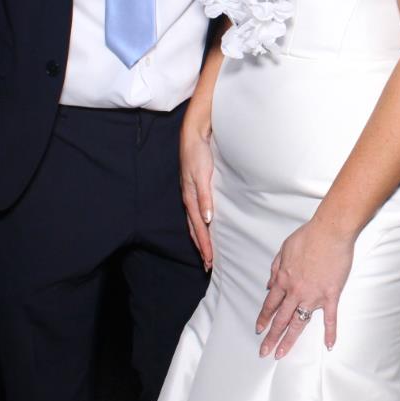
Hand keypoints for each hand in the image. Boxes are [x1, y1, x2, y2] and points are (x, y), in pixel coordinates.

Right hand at [179, 124, 214, 269]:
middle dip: (202, 247)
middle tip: (208, 264)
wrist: (193, 136)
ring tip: (206, 253)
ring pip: (195, 223)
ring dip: (200, 239)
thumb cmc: (198, 154)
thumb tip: (207, 220)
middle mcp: (189, 199)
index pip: (199, 227)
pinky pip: (196, 213)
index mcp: (191, 198)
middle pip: (195, 229)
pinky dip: (199, 226)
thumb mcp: (202, 175)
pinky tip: (204, 227)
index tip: (210, 260)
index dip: (204, 245)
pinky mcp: (194, 189)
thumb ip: (204, 197)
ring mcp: (191, 194)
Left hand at [256, 218, 353, 358]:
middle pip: (280, 319)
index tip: (259, 330)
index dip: (264, 318)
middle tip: (264, 352)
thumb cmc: (308, 236)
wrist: (330, 231)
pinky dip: (330, 333)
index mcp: (283, 280)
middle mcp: (295, 291)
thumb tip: (269, 285)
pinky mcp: (330, 295)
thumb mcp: (284, 250)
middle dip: (271, 337)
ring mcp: (313, 296)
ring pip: (298, 323)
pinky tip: (329, 345)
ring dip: (289, 340)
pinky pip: (330, 318)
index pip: (270, 304)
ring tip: (282, 353)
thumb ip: (275, 269)